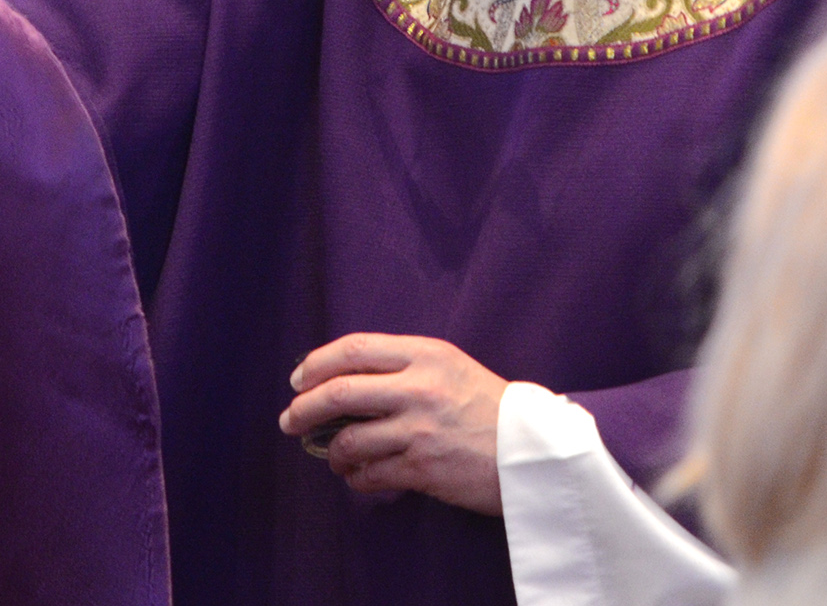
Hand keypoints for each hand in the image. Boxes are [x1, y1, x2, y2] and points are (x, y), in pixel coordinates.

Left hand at [278, 334, 505, 514]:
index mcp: (422, 354)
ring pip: (350, 439)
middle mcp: (418, 387)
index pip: (352, 349)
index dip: (316, 364)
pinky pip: (372, 474)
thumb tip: (341, 378)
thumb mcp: (447, 365)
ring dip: (331, 452)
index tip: (298, 380)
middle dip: (304, 408)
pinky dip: (356, 478)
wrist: (536, 450)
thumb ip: (400, 365)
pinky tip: (357, 477)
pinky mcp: (425, 468)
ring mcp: (420, 429)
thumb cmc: (487, 405)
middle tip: (290, 420)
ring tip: (332, 456)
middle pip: (339, 392)